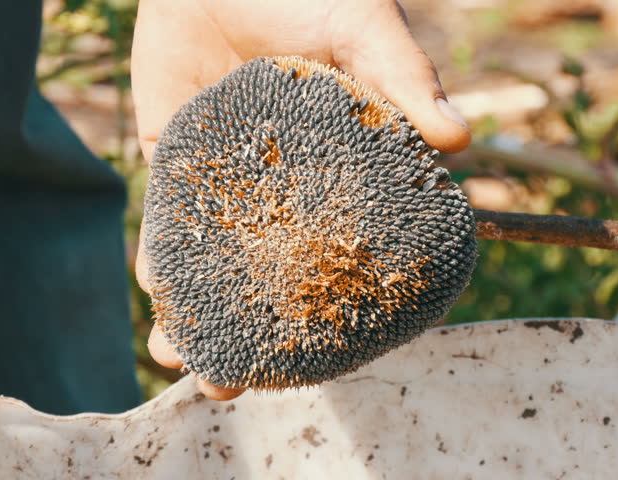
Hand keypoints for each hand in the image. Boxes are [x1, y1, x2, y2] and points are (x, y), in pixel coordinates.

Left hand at [131, 0, 470, 400]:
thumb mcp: (359, 23)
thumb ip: (400, 75)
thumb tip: (459, 140)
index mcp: (344, 167)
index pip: (345, 248)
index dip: (337, 305)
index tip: (329, 353)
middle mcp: (288, 186)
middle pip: (275, 270)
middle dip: (255, 328)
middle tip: (235, 381)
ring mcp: (231, 180)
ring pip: (217, 259)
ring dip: (197, 312)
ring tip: (185, 360)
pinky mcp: (178, 163)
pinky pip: (169, 221)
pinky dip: (161, 261)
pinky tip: (158, 299)